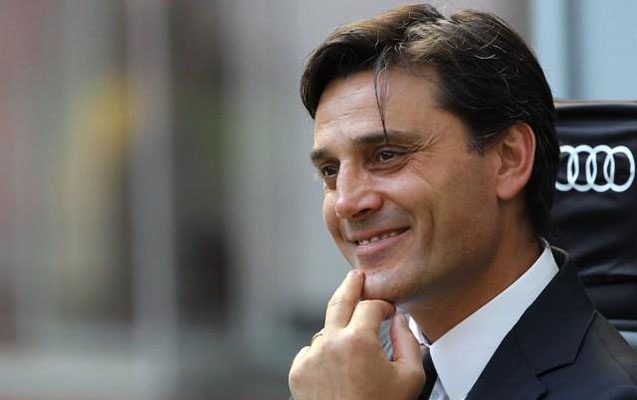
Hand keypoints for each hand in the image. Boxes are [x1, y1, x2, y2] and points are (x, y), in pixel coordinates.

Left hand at [288, 270, 425, 399]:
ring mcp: (311, 357)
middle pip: (339, 300)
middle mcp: (330, 343)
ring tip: (354, 350)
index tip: (389, 311)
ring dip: (340, 331)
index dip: (383, 305)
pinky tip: (337, 369)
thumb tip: (399, 321)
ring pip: (326, 330)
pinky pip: (312, 352)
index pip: (371, 306)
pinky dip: (324, 354)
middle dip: (350, 285)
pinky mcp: (298, 372)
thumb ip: (408, 341)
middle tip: (356, 276)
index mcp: (358, 341)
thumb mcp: (409, 377)